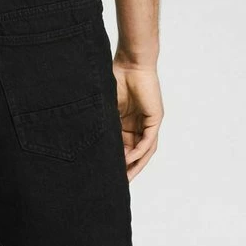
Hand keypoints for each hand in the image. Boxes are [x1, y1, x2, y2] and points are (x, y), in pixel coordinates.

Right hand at [112, 58, 162, 180]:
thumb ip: (105, 122)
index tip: (105, 171)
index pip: (123, 146)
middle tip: (116, 183)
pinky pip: (149, 141)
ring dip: (135, 164)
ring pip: (144, 150)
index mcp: (127, 121)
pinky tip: (130, 159)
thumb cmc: (117, 77)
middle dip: (127, 168)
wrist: (131, 63)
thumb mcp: (107, 106)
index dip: (116, 159)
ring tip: (125, 178)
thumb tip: (90, 138)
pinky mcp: (155, 119)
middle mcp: (139, 124)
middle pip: (134, 151)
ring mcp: (148, 122)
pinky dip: (140, 151)